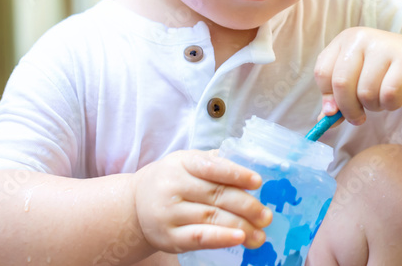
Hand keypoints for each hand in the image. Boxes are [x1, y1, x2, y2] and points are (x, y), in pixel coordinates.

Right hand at [133, 150, 272, 253]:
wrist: (135, 206)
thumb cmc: (172, 181)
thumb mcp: (188, 163)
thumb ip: (216, 162)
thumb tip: (252, 163)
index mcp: (182, 162)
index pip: (212, 166)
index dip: (236, 174)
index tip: (258, 182)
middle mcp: (174, 186)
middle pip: (216, 195)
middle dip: (246, 206)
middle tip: (266, 215)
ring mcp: (169, 213)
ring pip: (211, 218)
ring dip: (240, 226)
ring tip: (260, 233)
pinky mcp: (169, 236)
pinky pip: (199, 237)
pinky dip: (221, 238)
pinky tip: (239, 238)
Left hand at [313, 28, 401, 125]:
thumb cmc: (382, 72)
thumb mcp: (355, 80)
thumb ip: (337, 100)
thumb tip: (326, 119)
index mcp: (344, 40)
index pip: (323, 73)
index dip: (328, 97)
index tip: (336, 110)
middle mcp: (362, 38)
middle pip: (341, 84)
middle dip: (349, 109)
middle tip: (359, 117)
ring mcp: (385, 45)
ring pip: (366, 93)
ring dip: (374, 106)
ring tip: (381, 99)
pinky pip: (389, 95)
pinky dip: (391, 105)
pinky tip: (395, 98)